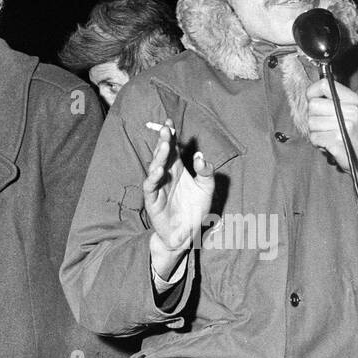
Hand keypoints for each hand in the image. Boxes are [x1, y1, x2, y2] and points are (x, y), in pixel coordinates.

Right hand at [143, 119, 215, 276]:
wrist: (187, 234)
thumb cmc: (195, 210)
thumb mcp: (207, 189)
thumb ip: (206, 172)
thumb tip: (200, 156)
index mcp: (177, 169)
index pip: (172, 148)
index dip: (170, 136)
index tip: (170, 123)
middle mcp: (166, 175)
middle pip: (162, 154)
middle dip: (163, 141)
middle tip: (166, 129)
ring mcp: (158, 186)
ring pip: (155, 167)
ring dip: (159, 156)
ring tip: (164, 145)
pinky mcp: (153, 200)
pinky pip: (150, 187)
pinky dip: (153, 178)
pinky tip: (159, 170)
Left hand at [305, 78, 357, 187]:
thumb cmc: (355, 135)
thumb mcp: (352, 112)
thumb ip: (333, 100)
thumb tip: (310, 94)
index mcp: (353, 100)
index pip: (324, 85)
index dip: (312, 92)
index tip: (312, 100)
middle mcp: (351, 110)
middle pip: (313, 105)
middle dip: (313, 117)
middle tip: (325, 125)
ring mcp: (345, 125)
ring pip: (311, 122)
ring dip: (316, 131)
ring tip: (329, 135)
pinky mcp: (337, 140)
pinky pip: (314, 137)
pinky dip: (318, 142)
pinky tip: (329, 144)